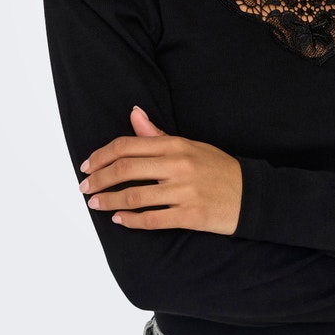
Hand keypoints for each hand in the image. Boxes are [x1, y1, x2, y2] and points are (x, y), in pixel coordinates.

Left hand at [79, 107, 241, 234]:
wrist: (251, 195)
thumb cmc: (218, 168)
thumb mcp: (190, 145)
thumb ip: (158, 135)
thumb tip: (134, 114)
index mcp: (176, 145)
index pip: (128, 145)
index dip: (102, 156)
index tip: (87, 165)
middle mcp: (178, 166)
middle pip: (125, 169)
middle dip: (98, 179)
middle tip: (84, 187)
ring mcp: (183, 192)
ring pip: (134, 196)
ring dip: (108, 201)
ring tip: (95, 204)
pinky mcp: (189, 215)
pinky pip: (151, 219)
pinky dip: (130, 220)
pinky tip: (119, 220)